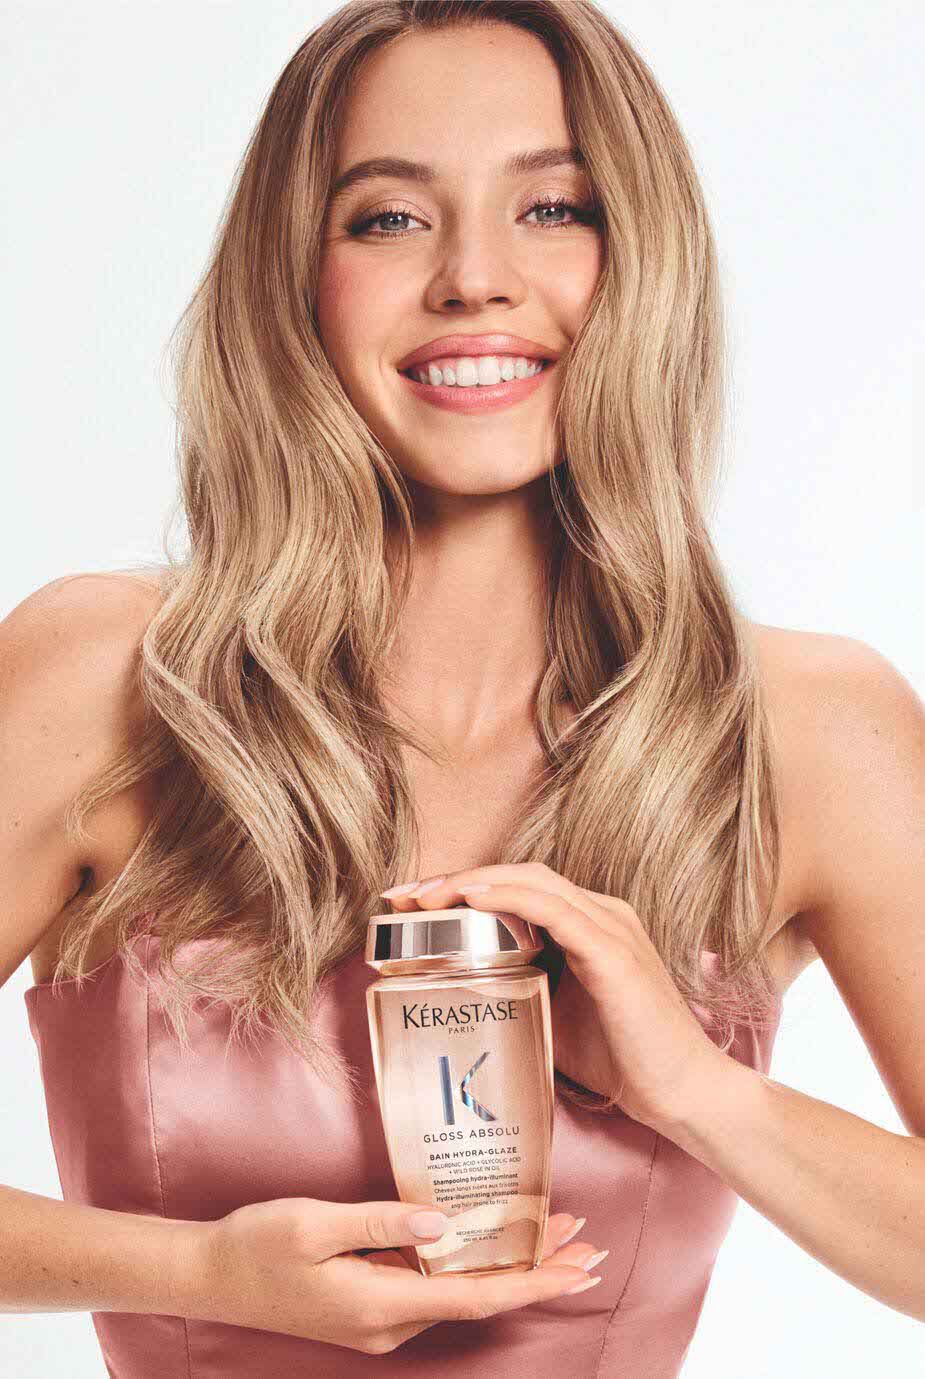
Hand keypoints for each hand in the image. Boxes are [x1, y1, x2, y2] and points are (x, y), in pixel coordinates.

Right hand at [182, 1197, 605, 1354]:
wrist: (208, 1276)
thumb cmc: (257, 1244)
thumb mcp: (316, 1223)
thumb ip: (383, 1222)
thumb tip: (443, 1224)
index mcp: (381, 1305)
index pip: (477, 1294)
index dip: (535, 1279)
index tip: (580, 1266)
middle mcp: (390, 1324)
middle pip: (480, 1296)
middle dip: (538, 1270)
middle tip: (590, 1244)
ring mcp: (379, 1322)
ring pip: (460, 1293)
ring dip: (508, 1265)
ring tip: (554, 1234)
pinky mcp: (369, 1310)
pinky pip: (433, 1290)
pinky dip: (470, 1267)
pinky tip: (487, 1242)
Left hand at [381, 863, 724, 1133]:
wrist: (683, 1094)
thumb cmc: (623, 1058)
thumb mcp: (553, 1015)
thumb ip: (517, 992)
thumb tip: (457, 995)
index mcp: (588, 922)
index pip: (515, 888)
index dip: (461, 887)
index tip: (409, 905)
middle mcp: (601, 912)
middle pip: (516, 876)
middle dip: (454, 879)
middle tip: (402, 897)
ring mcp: (610, 926)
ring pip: (531, 883)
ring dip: (471, 883)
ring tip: (423, 897)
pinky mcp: (614, 952)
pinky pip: (555, 910)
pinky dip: (509, 898)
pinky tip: (471, 899)